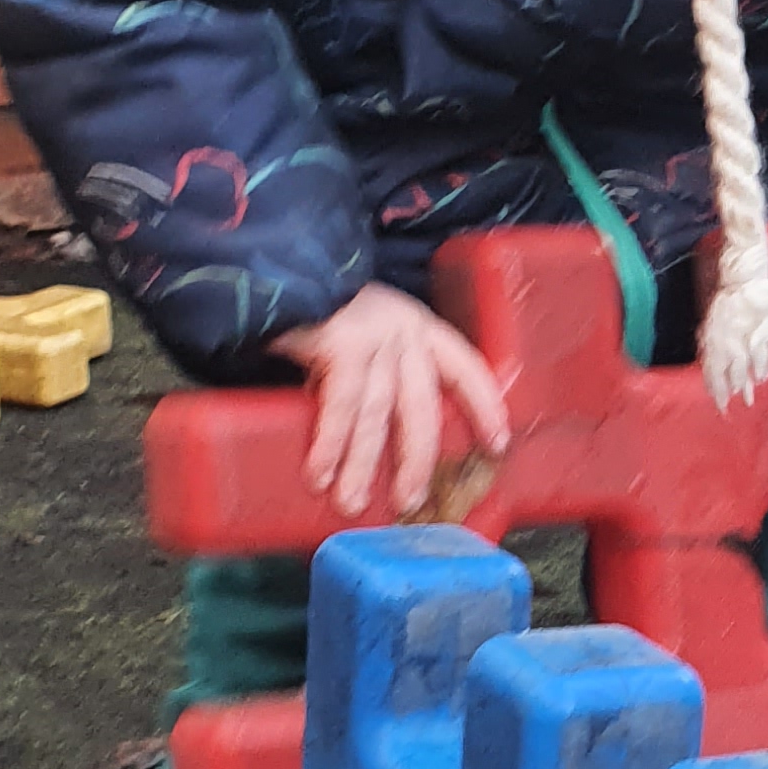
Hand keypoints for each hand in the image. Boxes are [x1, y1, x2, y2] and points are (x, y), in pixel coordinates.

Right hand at [274, 282, 511, 519]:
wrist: (270, 265)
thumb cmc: (312, 306)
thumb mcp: (360, 331)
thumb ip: (376, 373)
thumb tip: (373, 439)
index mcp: (416, 324)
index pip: (465, 367)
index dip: (484, 406)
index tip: (497, 444)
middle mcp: (402, 328)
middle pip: (420, 405)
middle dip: (416, 460)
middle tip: (409, 503)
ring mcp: (374, 334)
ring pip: (376, 413)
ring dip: (361, 465)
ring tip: (350, 502)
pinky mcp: (341, 342)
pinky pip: (341, 406)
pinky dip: (330, 444)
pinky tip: (321, 473)